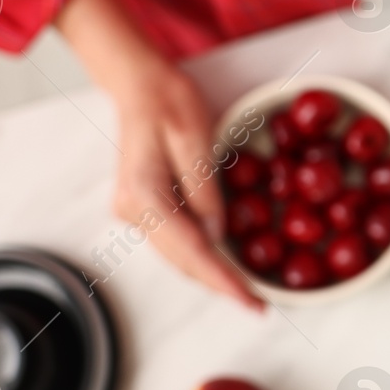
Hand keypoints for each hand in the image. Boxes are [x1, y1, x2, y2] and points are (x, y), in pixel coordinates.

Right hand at [56, 0, 263, 309]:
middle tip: (258, 306)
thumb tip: (217, 238)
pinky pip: (175, 240)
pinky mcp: (140, 207)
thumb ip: (206, 191)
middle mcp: (131, 210)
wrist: (138, 84)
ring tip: (246, 291)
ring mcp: (131, 211)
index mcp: (144, 195)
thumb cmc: (169, 100)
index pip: (191, 251)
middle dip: (221, 285)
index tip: (251, 304)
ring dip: (211, 274)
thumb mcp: (197, 138)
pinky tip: (224, 263)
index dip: (224, 282)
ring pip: (178, 255)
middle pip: (182, 261)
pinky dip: (200, 255)